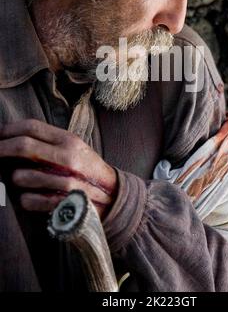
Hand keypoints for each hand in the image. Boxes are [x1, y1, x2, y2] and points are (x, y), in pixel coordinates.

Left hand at [0, 119, 117, 218]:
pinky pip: (28, 200)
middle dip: (0, 149)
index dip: (8, 130)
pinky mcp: (63, 203)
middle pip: (24, 146)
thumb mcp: (74, 149)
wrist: (113, 196)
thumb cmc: (86, 171)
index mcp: (69, 140)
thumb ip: (49, 142)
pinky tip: (32, 197)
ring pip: (22, 176)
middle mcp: (68, 157)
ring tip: (21, 179)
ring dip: (16, 178)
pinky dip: (25, 199)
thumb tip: (15, 138)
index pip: (32, 127)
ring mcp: (66, 181)